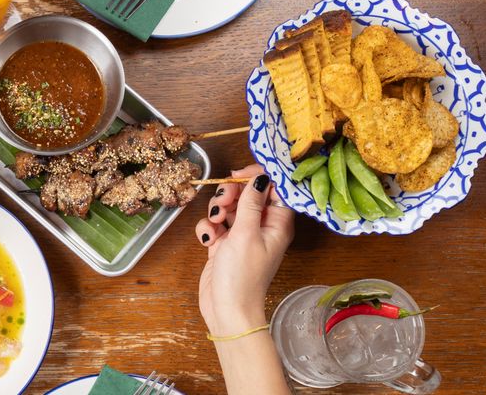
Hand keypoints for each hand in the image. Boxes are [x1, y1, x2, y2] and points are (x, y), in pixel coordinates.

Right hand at [194, 164, 293, 335]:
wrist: (227, 310)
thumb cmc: (242, 275)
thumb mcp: (247, 234)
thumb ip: (251, 203)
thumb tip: (260, 178)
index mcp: (277, 223)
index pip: (274, 188)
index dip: (258, 177)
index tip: (239, 175)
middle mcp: (261, 226)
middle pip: (248, 194)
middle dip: (232, 193)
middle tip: (223, 202)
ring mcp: (242, 235)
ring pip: (229, 206)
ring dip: (218, 209)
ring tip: (215, 222)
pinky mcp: (224, 243)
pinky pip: (216, 223)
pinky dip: (209, 226)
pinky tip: (208, 238)